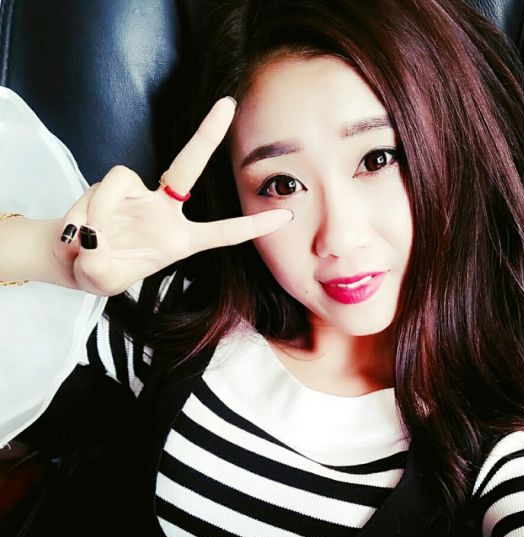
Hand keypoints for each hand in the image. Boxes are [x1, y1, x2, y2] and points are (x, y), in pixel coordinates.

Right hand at [53, 97, 292, 295]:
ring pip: (122, 181)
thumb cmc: (100, 271)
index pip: (223, 232)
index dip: (253, 225)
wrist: (74, 258)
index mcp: (180, 241)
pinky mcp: (114, 186)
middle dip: (207, 135)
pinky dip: (88, 207)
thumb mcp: (101, 279)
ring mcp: (140, 195)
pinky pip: (103, 186)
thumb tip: (92, 239)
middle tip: (228, 104)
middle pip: (189, 166)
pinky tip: (80, 230)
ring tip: (87, 241)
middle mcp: (165, 211)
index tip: (285, 216)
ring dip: (101, 209)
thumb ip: (99, 266)